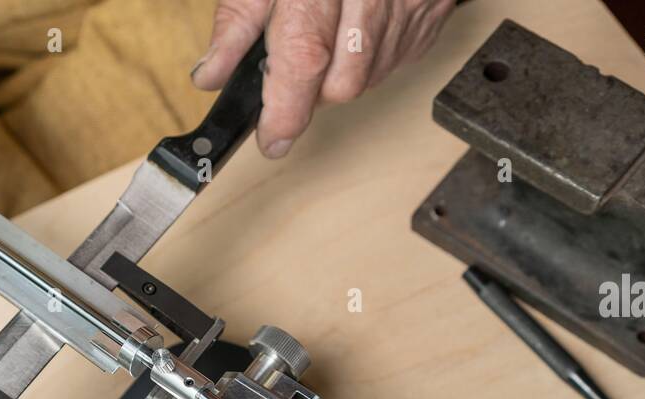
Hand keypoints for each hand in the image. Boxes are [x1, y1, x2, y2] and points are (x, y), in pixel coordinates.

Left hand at [194, 0, 454, 158]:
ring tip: (329, 31)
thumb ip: (238, 19)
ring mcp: (411, 4)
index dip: (283, 114)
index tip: (270, 140)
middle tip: (295, 62)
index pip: (302, 65)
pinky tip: (360, 26)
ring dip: (343, 72)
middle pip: (343, 84)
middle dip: (314, 89)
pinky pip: (402, 56)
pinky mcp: (433, 9)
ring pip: (373, 76)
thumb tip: (212, 74)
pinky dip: (375, 55)